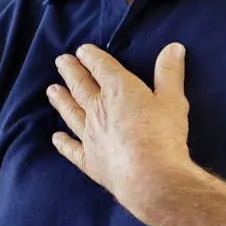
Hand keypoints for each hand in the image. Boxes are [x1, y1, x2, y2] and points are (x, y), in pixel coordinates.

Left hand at [48, 42, 194, 224]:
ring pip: (71, 113)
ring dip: (61, 101)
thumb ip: (169, 73)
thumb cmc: (163, 135)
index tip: (82, 50)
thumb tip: (173, 47)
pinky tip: (56, 138)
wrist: (149, 177)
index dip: (91, 57)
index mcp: (118, 90)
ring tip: (52, 90)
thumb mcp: (173, 100)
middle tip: (60, 61)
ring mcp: (90, 135)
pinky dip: (63, 143)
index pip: (101, 67)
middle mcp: (98, 109)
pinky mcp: (89, 160)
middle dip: (71, 72)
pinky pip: (72, 149)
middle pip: (81, 86)